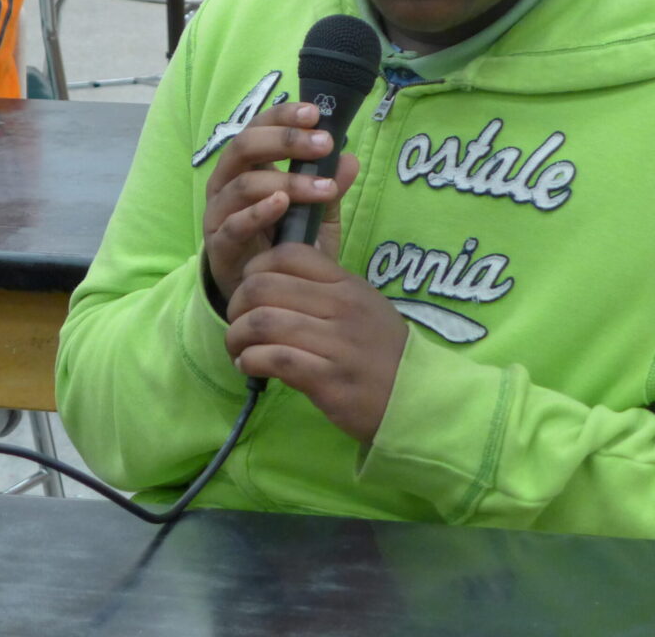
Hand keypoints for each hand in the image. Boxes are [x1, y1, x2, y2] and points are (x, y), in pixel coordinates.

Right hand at [202, 100, 356, 305]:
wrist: (262, 294)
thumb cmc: (284, 245)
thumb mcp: (315, 216)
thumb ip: (329, 190)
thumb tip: (350, 159)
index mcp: (246, 166)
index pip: (257, 128)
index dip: (282, 116)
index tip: (315, 113)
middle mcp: (226, 182)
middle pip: (244, 146)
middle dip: (285, 140)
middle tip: (323, 144)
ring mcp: (218, 212)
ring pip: (243, 184)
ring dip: (285, 181)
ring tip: (321, 187)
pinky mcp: (219, 245)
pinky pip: (234, 224)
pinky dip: (258, 212)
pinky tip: (283, 205)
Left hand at [226, 242, 408, 442]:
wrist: (419, 400)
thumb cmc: (382, 352)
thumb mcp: (361, 305)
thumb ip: (323, 287)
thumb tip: (269, 278)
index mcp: (345, 284)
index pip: (287, 254)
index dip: (255, 267)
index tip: (248, 289)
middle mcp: (341, 307)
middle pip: (264, 287)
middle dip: (236, 305)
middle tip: (236, 323)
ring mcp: (337, 343)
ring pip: (264, 322)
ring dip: (238, 336)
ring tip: (238, 348)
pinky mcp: (330, 380)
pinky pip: (276, 359)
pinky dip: (251, 361)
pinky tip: (249, 366)